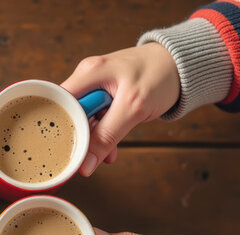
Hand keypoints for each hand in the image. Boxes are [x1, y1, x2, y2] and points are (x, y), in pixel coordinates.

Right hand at [61, 43, 179, 175]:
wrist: (180, 65)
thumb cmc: (159, 75)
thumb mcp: (133, 108)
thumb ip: (108, 136)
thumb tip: (86, 164)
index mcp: (88, 74)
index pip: (58, 104)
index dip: (58, 128)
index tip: (65, 151)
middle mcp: (87, 78)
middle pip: (68, 114)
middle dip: (80, 137)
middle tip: (90, 156)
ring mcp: (95, 87)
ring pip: (83, 120)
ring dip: (94, 139)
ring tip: (107, 153)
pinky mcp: (105, 96)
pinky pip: (96, 119)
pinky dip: (104, 134)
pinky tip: (112, 148)